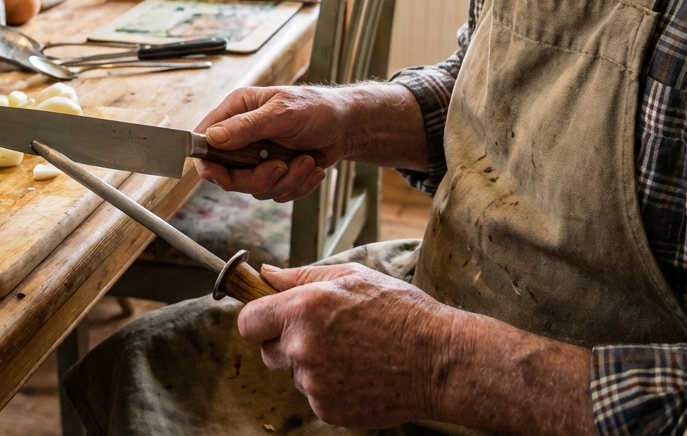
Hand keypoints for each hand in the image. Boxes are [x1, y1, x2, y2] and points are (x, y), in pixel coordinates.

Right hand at [194, 82, 427, 202]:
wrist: (347, 126)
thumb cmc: (317, 109)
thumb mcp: (282, 113)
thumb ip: (246, 126)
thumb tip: (212, 138)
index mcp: (237, 111)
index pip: (205, 142)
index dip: (209, 163)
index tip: (222, 175)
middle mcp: (242, 135)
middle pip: (229, 175)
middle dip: (259, 177)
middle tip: (281, 166)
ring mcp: (258, 157)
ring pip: (254, 189)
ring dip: (285, 180)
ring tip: (306, 161)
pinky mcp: (275, 172)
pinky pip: (276, 194)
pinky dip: (297, 185)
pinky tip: (311, 167)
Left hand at [238, 264, 597, 433]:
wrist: (439, 360)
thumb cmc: (401, 311)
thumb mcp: (352, 277)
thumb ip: (300, 276)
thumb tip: (265, 276)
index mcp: (304, 309)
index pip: (248, 322)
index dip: (259, 318)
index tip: (271, 317)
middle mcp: (303, 348)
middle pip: (266, 350)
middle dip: (286, 341)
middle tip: (325, 332)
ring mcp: (314, 384)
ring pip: (293, 374)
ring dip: (311, 364)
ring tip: (352, 350)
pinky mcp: (328, 409)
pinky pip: (314, 395)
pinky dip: (329, 386)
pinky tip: (359, 371)